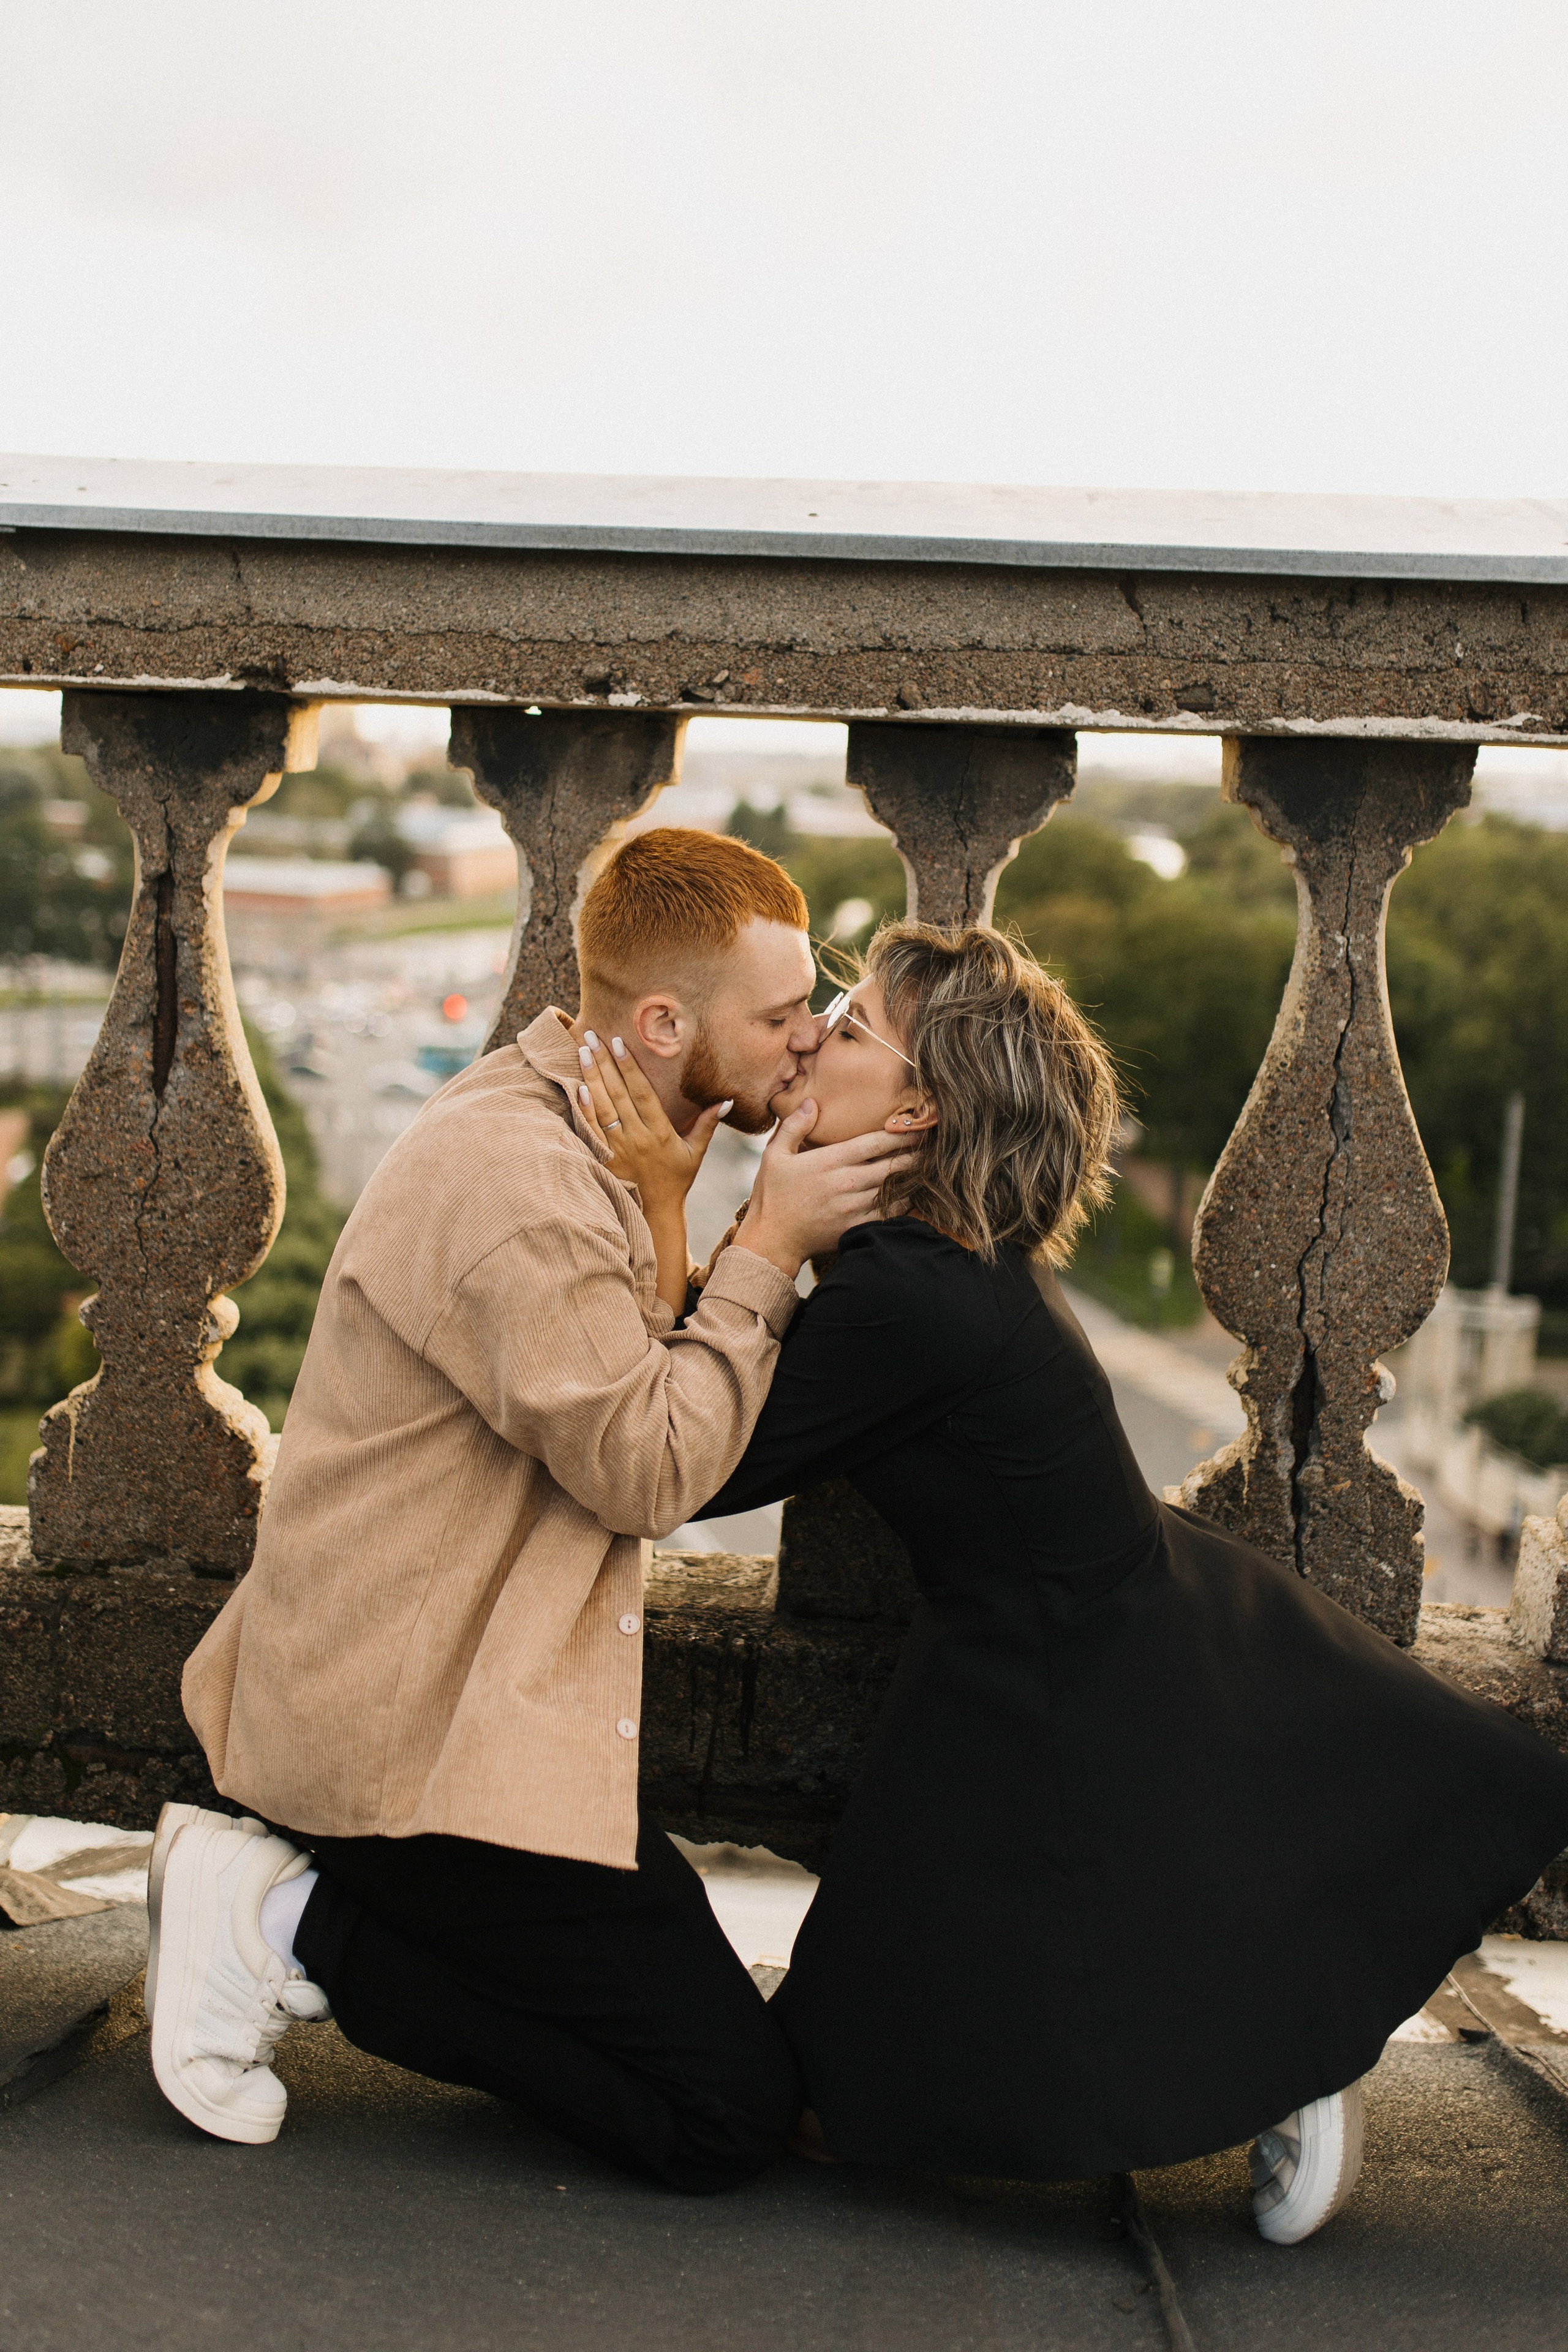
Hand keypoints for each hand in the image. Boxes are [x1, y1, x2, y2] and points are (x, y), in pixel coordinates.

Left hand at [574, 1028, 727, 1213]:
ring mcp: (618, 1149)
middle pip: (618, 1094)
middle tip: (592, 1034)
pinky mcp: (603, 1158)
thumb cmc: (677, 1180)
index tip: (620, 1043)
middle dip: (605, 1062)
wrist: (654, 1214)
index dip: (630, 1067)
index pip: (642, 1093)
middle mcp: (637, 1138)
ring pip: (602, 1108)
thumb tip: (726, 1100)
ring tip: (582, 1051)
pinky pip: (590, 1130)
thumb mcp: (696, 1152)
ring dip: (591, 1078)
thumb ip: (708, 1124)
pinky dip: (584, 1109)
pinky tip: (577, 1088)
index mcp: (660, 1133)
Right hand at [733, 1101, 915, 1278]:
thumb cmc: (771, 1196)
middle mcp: (845, 1183)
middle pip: (891, 1165)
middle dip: (914, 1154)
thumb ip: (794, 1126)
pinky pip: (888, 1214)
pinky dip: (903, 1203)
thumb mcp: (774, 1155)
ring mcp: (852, 1207)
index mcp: (829, 1162)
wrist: (771, 1240)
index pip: (873, 1143)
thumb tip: (812, 1102)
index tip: (917, 1126)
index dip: (899, 1134)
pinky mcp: (855, 1227)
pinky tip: (913, 1195)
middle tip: (934, 1145)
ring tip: (930, 1167)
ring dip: (913, 1178)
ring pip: (893, 1189)